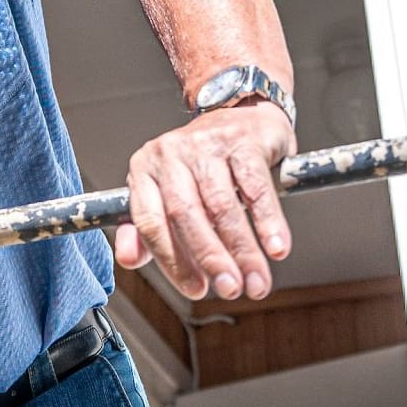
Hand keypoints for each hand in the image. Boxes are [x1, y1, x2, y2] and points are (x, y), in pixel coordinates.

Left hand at [115, 100, 295, 300]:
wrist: (238, 115)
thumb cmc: (200, 167)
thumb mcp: (167, 193)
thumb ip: (146, 229)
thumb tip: (129, 260)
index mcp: (143, 170)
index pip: (149, 221)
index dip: (171, 260)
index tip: (196, 290)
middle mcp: (170, 154)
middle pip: (185, 215)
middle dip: (209, 258)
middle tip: (230, 291)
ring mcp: (205, 144)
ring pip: (222, 206)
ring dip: (243, 251)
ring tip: (257, 283)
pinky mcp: (242, 140)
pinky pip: (255, 187)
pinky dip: (268, 222)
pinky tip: (277, 249)